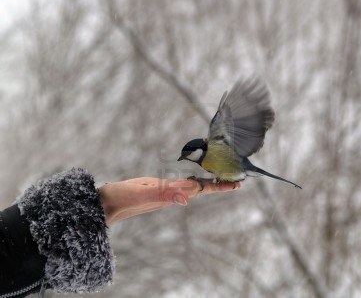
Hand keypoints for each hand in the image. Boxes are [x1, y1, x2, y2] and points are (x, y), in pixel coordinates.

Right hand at [98, 178, 239, 224]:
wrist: (104, 204)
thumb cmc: (120, 199)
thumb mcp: (141, 195)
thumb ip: (163, 195)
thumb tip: (189, 199)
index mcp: (170, 195)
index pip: (201, 189)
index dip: (218, 186)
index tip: (237, 184)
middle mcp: (170, 194)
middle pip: (200, 188)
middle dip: (217, 184)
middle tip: (236, 180)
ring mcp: (163, 191)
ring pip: (190, 185)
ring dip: (206, 181)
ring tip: (219, 176)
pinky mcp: (155, 186)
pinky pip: (178, 182)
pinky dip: (189, 177)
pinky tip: (192, 176)